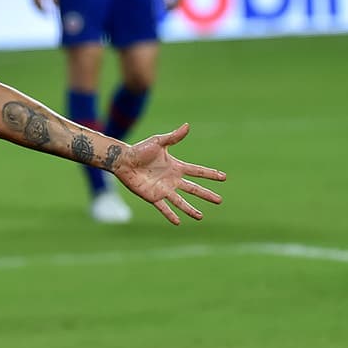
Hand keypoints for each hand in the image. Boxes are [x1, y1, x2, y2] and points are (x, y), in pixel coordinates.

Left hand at [111, 123, 225, 224]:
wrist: (123, 160)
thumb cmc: (140, 150)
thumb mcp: (159, 142)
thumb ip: (174, 137)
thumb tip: (187, 125)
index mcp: (176, 167)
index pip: (197, 171)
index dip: (210, 174)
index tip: (224, 177)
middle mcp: (172, 180)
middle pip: (193, 189)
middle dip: (206, 194)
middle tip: (219, 200)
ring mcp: (163, 189)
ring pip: (180, 201)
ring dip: (190, 209)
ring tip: (200, 217)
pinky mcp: (152, 196)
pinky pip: (163, 208)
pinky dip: (170, 215)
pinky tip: (178, 222)